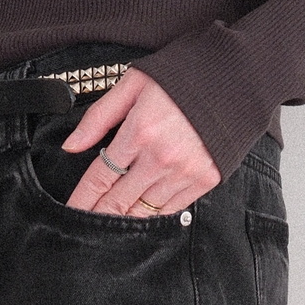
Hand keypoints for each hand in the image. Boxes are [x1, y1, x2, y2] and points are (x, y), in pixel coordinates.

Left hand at [60, 68, 220, 215]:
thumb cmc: (182, 77)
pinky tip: (142, 213)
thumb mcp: (132, 84)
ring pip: (145, 210)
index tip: (71, 211)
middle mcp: (162, 157)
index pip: (100, 177)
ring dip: (125, 219)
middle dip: (98, 216)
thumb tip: (71, 146)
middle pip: (119, 201)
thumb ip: (98, 117)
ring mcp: (186, 172)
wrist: (233, 79)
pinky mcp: (206, 180)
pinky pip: (172, 209)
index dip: (82, 199)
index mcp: (140, 131)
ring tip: (111, 224)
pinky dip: (155, 213)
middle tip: (84, 227)